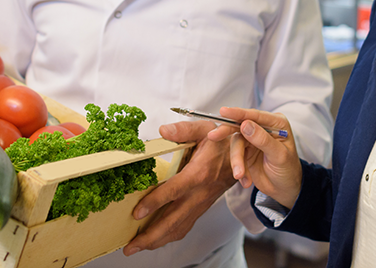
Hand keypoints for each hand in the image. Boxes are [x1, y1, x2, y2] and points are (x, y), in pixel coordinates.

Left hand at [123, 120, 235, 255]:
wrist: (245, 157)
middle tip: (130, 246)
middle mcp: (199, 194)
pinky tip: (156, 239)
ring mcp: (200, 204)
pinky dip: (168, 237)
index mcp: (199, 174)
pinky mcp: (201, 208)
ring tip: (136, 247)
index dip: (154, 203)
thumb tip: (164, 131)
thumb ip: (184, 130)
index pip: (174, 191)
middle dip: (150, 236)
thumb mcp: (205, 129)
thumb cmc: (223, 143)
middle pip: (173, 221)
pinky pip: (184, 227)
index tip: (136, 213)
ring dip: (157, 241)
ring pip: (178, 228)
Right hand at [208, 107, 302, 209]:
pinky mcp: (245, 152)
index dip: (238, 113)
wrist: (284, 189)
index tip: (224, 111)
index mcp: (275, 123)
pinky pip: (236, 156)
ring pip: (236, 144)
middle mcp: (262, 128)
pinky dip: (239, 169)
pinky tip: (246, 180)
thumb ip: (263, 139)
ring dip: (236, 161)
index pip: (255, 115)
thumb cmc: (288, 169)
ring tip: (240, 175)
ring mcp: (252, 139)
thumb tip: (245, 125)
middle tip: (213, 136)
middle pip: (240, 125)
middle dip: (227, 132)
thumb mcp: (279, 155)